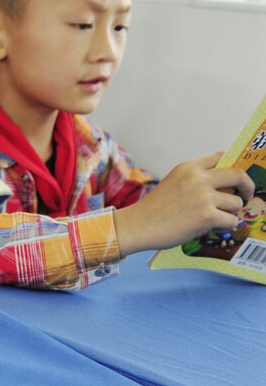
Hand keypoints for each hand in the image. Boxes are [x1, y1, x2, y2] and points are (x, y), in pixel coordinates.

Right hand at [113, 152, 254, 253]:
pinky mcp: (207, 216)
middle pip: (239, 175)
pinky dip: (225, 226)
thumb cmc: (154, 209)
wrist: (138, 225)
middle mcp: (198, 178)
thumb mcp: (174, 182)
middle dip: (247, 186)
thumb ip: (196, 179)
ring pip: (236, 202)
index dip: (234, 165)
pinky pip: (231, 220)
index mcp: (188, 167)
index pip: (221, 157)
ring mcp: (204, 196)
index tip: (237, 176)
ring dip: (231, 212)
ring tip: (217, 218)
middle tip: (246, 194)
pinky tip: (213, 228)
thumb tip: (226, 185)